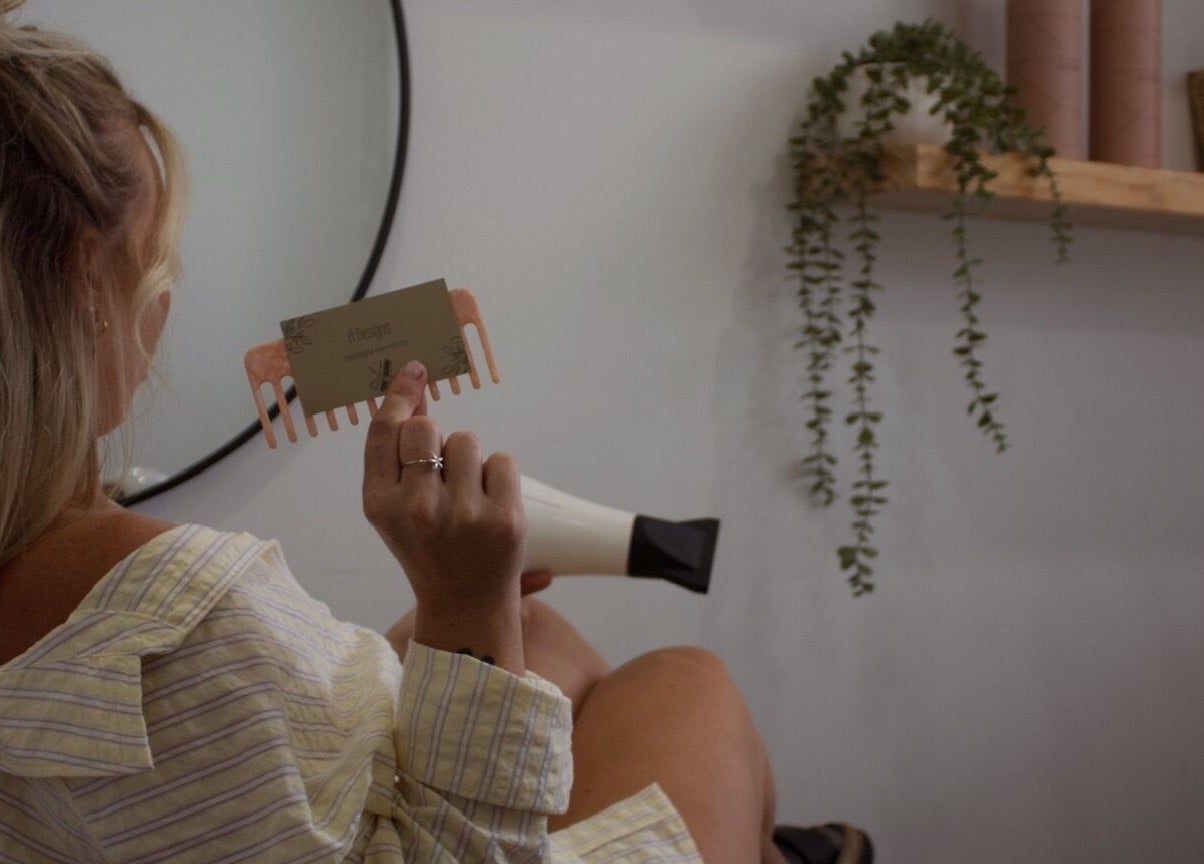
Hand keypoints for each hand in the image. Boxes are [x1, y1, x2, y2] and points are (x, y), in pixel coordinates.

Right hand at [362, 361, 525, 669]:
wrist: (464, 605)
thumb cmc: (428, 548)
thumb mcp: (397, 508)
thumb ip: (398, 455)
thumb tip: (414, 394)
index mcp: (380, 505)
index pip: (385, 431)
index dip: (400, 393)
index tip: (415, 370)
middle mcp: (416, 509)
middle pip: (427, 428)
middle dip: (437, 439)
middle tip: (443, 474)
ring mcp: (462, 515)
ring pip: (467, 440)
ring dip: (469, 460)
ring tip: (467, 497)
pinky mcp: (503, 518)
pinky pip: (502, 459)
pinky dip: (499, 475)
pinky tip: (490, 504)